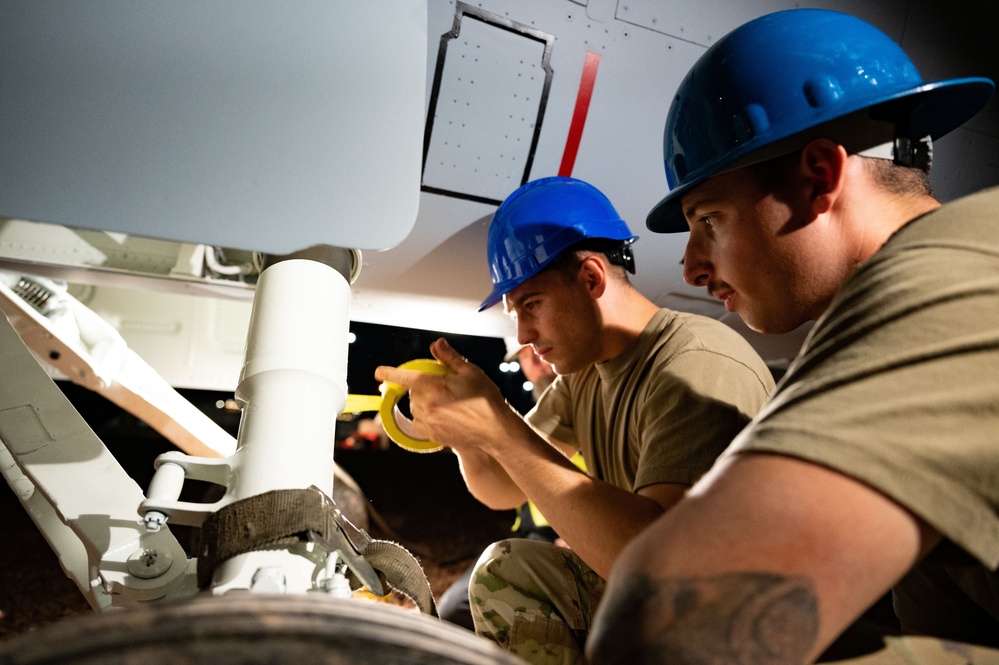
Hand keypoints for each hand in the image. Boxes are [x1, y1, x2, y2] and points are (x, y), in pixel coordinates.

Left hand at [374, 338, 523, 451]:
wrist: (495, 430)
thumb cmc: (486, 398)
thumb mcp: (470, 371)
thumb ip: (449, 357)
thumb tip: (436, 344)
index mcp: (435, 387)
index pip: (406, 377)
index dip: (390, 373)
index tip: (379, 372)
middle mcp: (429, 406)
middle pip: (413, 393)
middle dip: (421, 387)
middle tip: (440, 386)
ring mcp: (430, 422)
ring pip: (415, 409)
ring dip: (423, 403)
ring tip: (445, 402)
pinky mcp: (434, 435)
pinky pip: (420, 424)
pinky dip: (425, 418)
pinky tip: (441, 415)